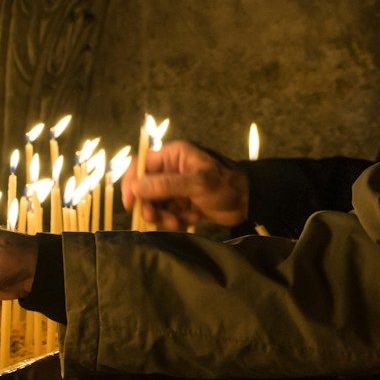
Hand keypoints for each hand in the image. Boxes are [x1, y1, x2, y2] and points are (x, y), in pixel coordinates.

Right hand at [122, 140, 249, 227]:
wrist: (249, 203)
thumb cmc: (225, 186)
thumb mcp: (197, 183)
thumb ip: (165, 185)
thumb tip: (135, 187)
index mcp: (173, 156)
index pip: (141, 165)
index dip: (132, 183)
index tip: (130, 204)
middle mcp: (171, 169)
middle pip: (145, 188)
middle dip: (150, 205)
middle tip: (155, 219)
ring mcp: (176, 187)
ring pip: (156, 204)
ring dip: (162, 216)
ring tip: (177, 223)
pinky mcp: (182, 203)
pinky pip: (168, 213)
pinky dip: (174, 221)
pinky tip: (187, 222)